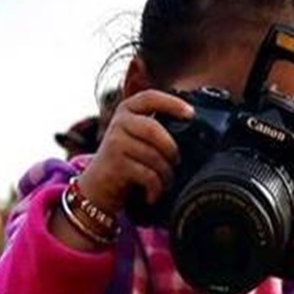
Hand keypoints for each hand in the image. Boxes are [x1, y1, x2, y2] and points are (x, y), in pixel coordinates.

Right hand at [77, 90, 191, 213]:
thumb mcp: (138, 136)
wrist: (99, 185)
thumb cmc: (127, 159)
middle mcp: (119, 122)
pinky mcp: (115, 164)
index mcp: (128, 109)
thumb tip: (194, 130)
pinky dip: (156, 188)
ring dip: (166, 174)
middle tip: (176, 162)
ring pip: (153, 156)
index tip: (191, 114)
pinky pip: (148, 175)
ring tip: (165, 183)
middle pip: (154, 130)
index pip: (150, 98)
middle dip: (171, 149)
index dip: (172, 103)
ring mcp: (115, 143)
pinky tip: (153, 194)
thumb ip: (156, 127)